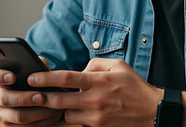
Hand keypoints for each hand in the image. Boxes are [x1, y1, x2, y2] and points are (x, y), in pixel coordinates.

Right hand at [0, 57, 62, 125]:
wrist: (29, 95)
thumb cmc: (30, 77)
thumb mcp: (31, 68)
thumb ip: (34, 63)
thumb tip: (42, 66)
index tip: (13, 76)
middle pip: (4, 99)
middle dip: (24, 98)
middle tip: (41, 96)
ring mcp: (1, 113)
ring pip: (17, 116)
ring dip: (37, 112)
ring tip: (52, 107)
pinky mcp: (10, 126)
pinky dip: (42, 122)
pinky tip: (53, 115)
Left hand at [29, 58, 162, 126]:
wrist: (153, 112)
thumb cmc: (135, 87)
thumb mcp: (118, 66)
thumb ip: (95, 64)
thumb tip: (80, 70)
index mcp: (98, 81)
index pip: (66, 78)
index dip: (46, 78)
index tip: (32, 77)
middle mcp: (95, 100)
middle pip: (59, 100)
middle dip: (43, 98)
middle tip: (32, 95)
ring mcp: (96, 117)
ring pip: (66, 115)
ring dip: (60, 109)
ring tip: (55, 103)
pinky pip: (78, 123)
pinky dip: (74, 118)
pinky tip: (73, 112)